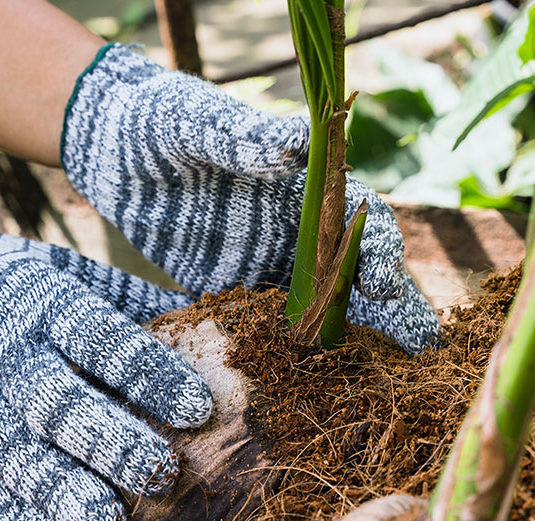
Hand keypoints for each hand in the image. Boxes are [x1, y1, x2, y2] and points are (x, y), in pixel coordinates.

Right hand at [0, 214, 211, 520]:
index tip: (198, 409)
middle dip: (109, 442)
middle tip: (161, 475)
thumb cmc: (14, 286)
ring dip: (60, 496)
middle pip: (54, 402)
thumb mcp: (67, 270)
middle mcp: (3, 354)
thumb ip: (129, 300)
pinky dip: (12, 519)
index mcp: (43, 302)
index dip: (148, 374)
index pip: (99, 339)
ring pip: (12, 453)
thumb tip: (208, 320)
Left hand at [61, 43, 439, 352]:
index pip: (357, 216)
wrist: (112, 150)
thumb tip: (296, 142)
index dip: (375, 247)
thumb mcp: (198, 123)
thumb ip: (243, 134)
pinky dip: (300, 349)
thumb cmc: (161, 123)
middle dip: (393, 304)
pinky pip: (275, 322)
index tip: (380, 281)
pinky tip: (319, 383)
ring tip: (394, 375)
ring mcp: (268, 261)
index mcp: (300, 182)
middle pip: (356, 267)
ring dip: (359, 335)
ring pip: (326, 301)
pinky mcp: (235, 289)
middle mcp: (296, 226)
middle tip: (422, 348)